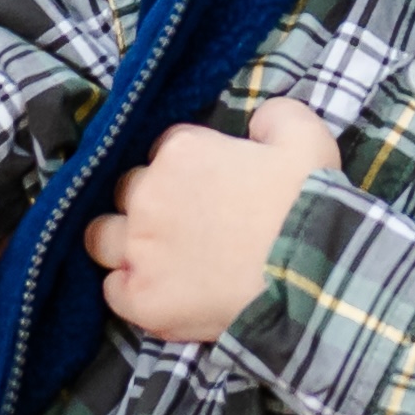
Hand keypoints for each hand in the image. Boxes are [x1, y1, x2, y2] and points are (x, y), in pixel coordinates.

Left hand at [88, 101, 339, 346]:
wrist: (313, 271)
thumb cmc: (309, 203)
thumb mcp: (305, 137)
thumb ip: (274, 116)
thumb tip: (257, 124)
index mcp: (180, 152)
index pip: (163, 151)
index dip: (184, 169)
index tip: (205, 186)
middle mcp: (148, 195)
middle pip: (127, 191)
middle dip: (149, 202)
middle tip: (183, 223)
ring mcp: (140, 248)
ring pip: (101, 236)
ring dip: (122, 242)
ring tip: (153, 257)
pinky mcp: (142, 298)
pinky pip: (113, 291)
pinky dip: (129, 290)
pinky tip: (155, 293)